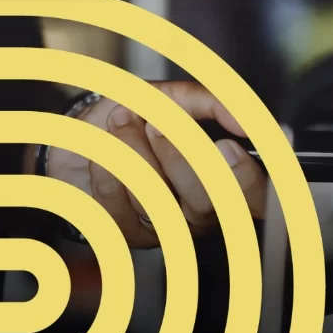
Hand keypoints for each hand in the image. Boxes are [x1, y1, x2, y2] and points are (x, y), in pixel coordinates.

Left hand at [46, 82, 266, 247]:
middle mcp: (200, 211)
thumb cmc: (129, 120)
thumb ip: (206, 102)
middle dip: (179, 156)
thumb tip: (241, 117)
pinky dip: (106, 164)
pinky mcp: (127, 234)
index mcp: (222, 179)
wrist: (77, 140)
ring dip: (133, 149)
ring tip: (120, 122)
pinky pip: (119, 199)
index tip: (227, 146)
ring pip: (158, 197)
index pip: (255, 197)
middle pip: (207, 199)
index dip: (245, 178)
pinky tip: (101, 152)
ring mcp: (165, 227)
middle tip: (156, 124)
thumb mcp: (169, 99)